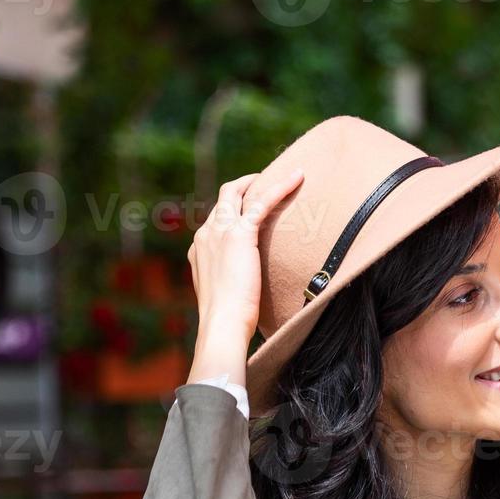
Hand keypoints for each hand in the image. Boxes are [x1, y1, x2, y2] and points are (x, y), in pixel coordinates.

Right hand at [185, 168, 304, 384]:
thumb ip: (232, 283)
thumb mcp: (226, 295)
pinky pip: (262, 201)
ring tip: (288, 175)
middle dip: (243, 187)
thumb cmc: (228, 320)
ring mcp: (220, 231)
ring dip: (261, 181)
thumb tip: (246, 291)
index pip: (217, 218)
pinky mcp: (239, 233)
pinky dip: (280, 186)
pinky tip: (298, 178)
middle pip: (224, 198)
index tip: (252, 208)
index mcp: (200, 248)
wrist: (222, 323)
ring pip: (238, 193)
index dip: (234, 210)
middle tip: (265, 182)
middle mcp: (206, 234)